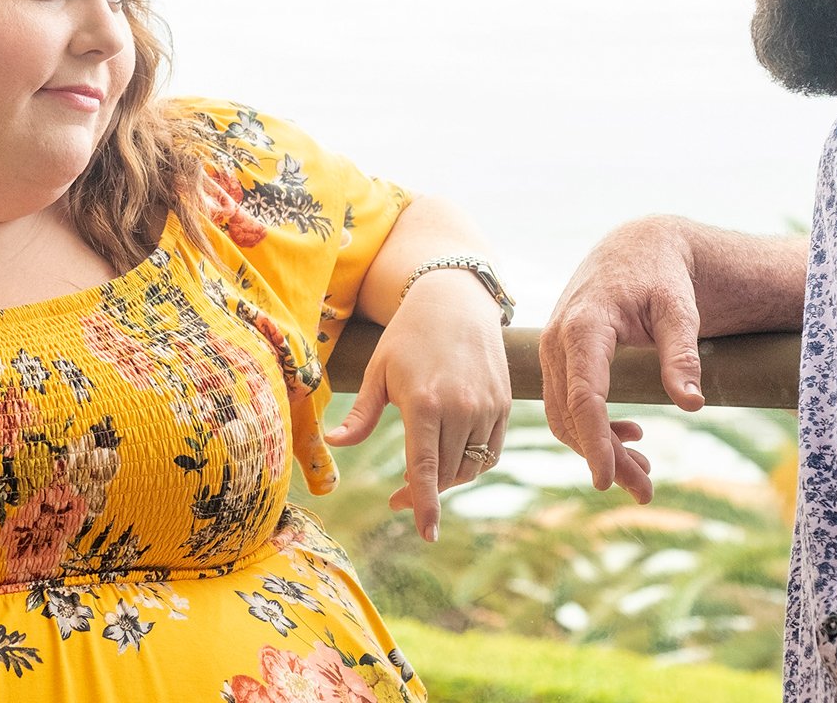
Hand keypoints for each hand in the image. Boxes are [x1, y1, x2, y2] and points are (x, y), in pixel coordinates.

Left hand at [324, 271, 509, 541]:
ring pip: (468, 467)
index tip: (427, 535)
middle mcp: (461, 409)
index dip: (425, 505)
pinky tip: (450, 457)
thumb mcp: (379, 370)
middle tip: (399, 496)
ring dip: (446, 480)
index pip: (425, 469)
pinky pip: (489, 452)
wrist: (457, 301)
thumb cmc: (409, 335)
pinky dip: (470, 464)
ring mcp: (486, 408)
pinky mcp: (503, 405)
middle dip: (423, 494)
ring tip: (422, 473)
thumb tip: (334, 445)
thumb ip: (361, 414)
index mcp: (424, 403)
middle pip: (446, 474)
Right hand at [539, 217, 705, 503]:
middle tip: (646, 490)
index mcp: (585, 326)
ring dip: (598, 448)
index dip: (594, 441)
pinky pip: (565, 403)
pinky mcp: (559, 357)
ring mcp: (553, 349)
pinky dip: (592, 428)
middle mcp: (558, 340)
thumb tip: (692, 405)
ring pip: (563, 415)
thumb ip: (681, 354)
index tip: (609, 481)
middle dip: (604, 458)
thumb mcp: (680, 310)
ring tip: (644, 472)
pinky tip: (632, 434)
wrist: (636, 247)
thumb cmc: (661, 276)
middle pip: (571, 416)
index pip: (583, 396)